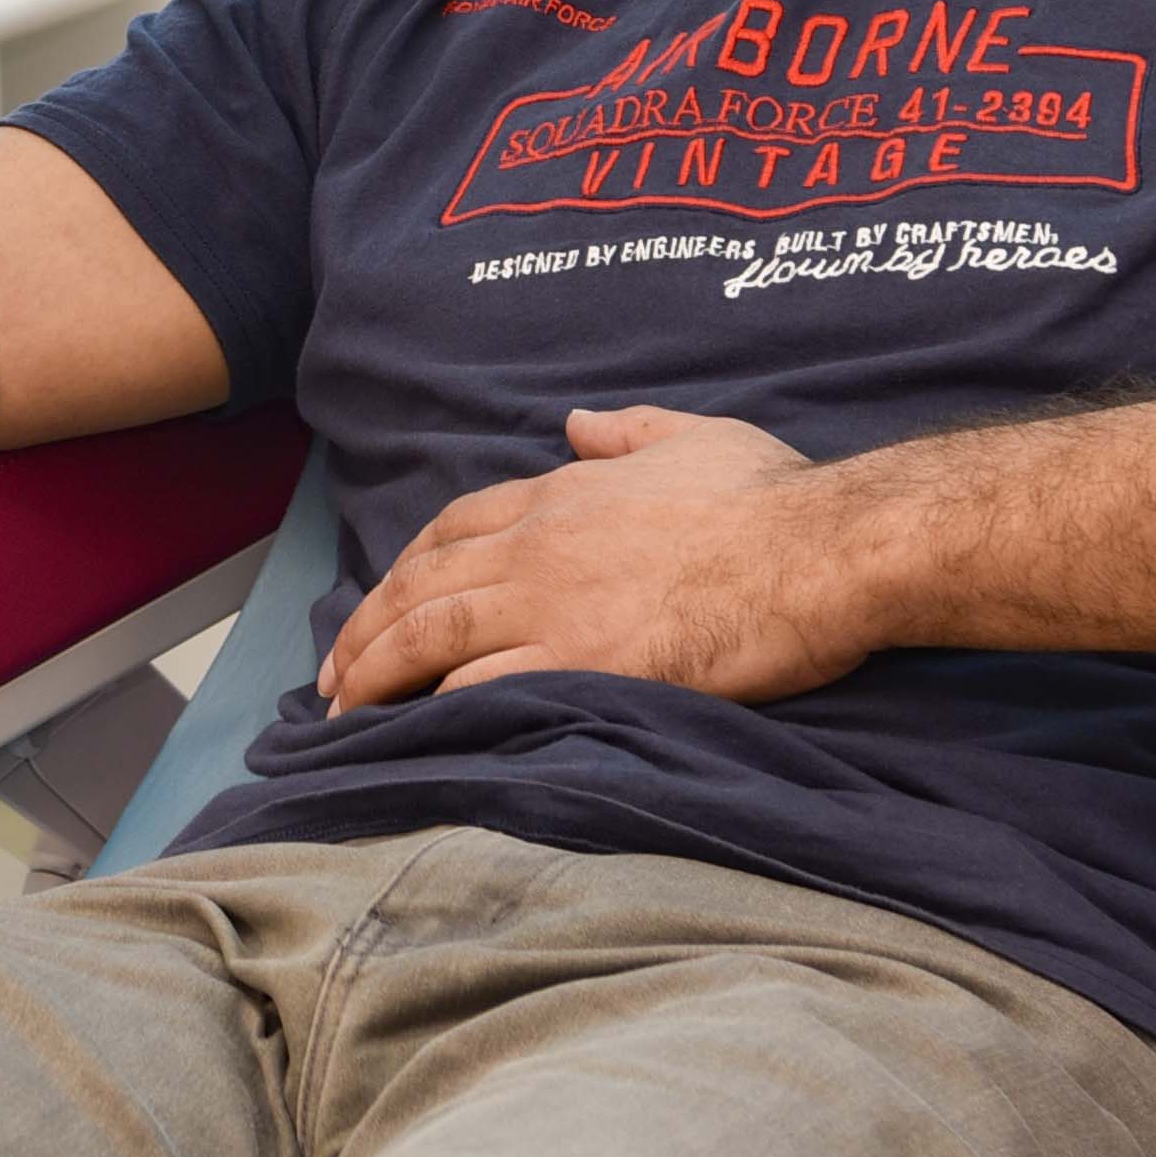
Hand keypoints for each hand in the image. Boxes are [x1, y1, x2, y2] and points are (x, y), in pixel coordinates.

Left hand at [320, 406, 870, 711]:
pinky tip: (413, 735)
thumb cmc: (773, 495)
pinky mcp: (582, 665)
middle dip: (365, 629)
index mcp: (563, 492)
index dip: (407, 566)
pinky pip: (481, 688)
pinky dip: (435, 710)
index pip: (454, 527)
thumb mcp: (694, 435)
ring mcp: (553, 606)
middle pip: (420, 584)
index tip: (384, 598)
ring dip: (376, 673)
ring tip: (346, 712)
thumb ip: (628, 430)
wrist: (820, 548)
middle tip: (334, 672)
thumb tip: (577, 421)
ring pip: (430, 636)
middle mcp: (538, 545)